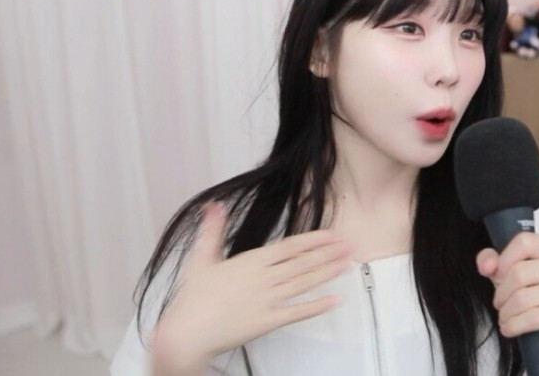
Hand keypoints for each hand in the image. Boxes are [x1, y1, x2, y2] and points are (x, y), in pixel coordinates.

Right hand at [153, 202, 353, 373]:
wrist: (187, 332)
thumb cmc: (193, 298)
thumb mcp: (201, 258)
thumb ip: (213, 231)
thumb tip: (215, 206)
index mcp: (251, 261)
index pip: (290, 246)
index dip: (313, 240)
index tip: (331, 235)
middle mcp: (264, 278)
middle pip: (303, 263)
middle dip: (329, 254)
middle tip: (350, 246)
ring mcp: (269, 300)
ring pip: (304, 283)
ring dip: (328, 273)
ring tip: (348, 265)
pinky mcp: (269, 322)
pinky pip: (298, 312)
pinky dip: (318, 306)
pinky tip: (335, 300)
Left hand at [476, 232, 538, 354]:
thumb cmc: (532, 291)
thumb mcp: (509, 271)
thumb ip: (491, 260)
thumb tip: (487, 267)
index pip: (524, 242)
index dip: (504, 260)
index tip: (496, 276)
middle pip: (520, 273)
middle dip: (501, 292)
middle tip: (499, 303)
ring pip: (524, 298)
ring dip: (506, 312)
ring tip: (504, 317)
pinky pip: (535, 318)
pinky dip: (514, 325)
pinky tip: (509, 328)